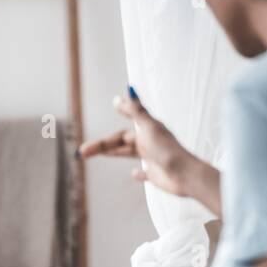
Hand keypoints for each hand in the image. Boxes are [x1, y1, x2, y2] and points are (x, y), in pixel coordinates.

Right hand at [80, 93, 201, 198]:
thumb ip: (136, 110)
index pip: (129, 119)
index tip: (114, 103)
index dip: (121, 111)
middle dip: (101, 145)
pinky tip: (133, 173)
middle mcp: (149, 142)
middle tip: (82, 151)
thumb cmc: (166, 149)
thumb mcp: (148, 126)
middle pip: (120, 141)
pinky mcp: (155, 174)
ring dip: (112, 153)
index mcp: (147, 130)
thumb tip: (124, 92)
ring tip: (96, 155)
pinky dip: (138, 172)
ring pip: (127, 153)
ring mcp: (152, 158)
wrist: (184, 174)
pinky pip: (144, 172)